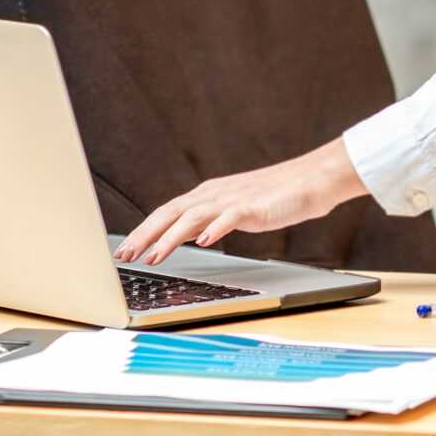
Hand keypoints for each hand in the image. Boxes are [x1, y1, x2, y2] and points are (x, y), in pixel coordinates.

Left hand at [117, 137, 369, 263]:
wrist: (311, 180)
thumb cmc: (275, 197)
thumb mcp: (233, 211)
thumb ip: (209, 220)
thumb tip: (185, 235)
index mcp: (207, 195)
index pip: (166, 213)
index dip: (143, 231)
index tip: (124, 250)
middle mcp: (213, 194)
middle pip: (170, 213)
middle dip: (144, 235)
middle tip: (124, 255)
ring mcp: (232, 199)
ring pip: (192, 216)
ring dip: (170, 236)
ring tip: (154, 256)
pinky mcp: (253, 207)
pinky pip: (230, 217)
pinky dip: (215, 228)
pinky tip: (204, 241)